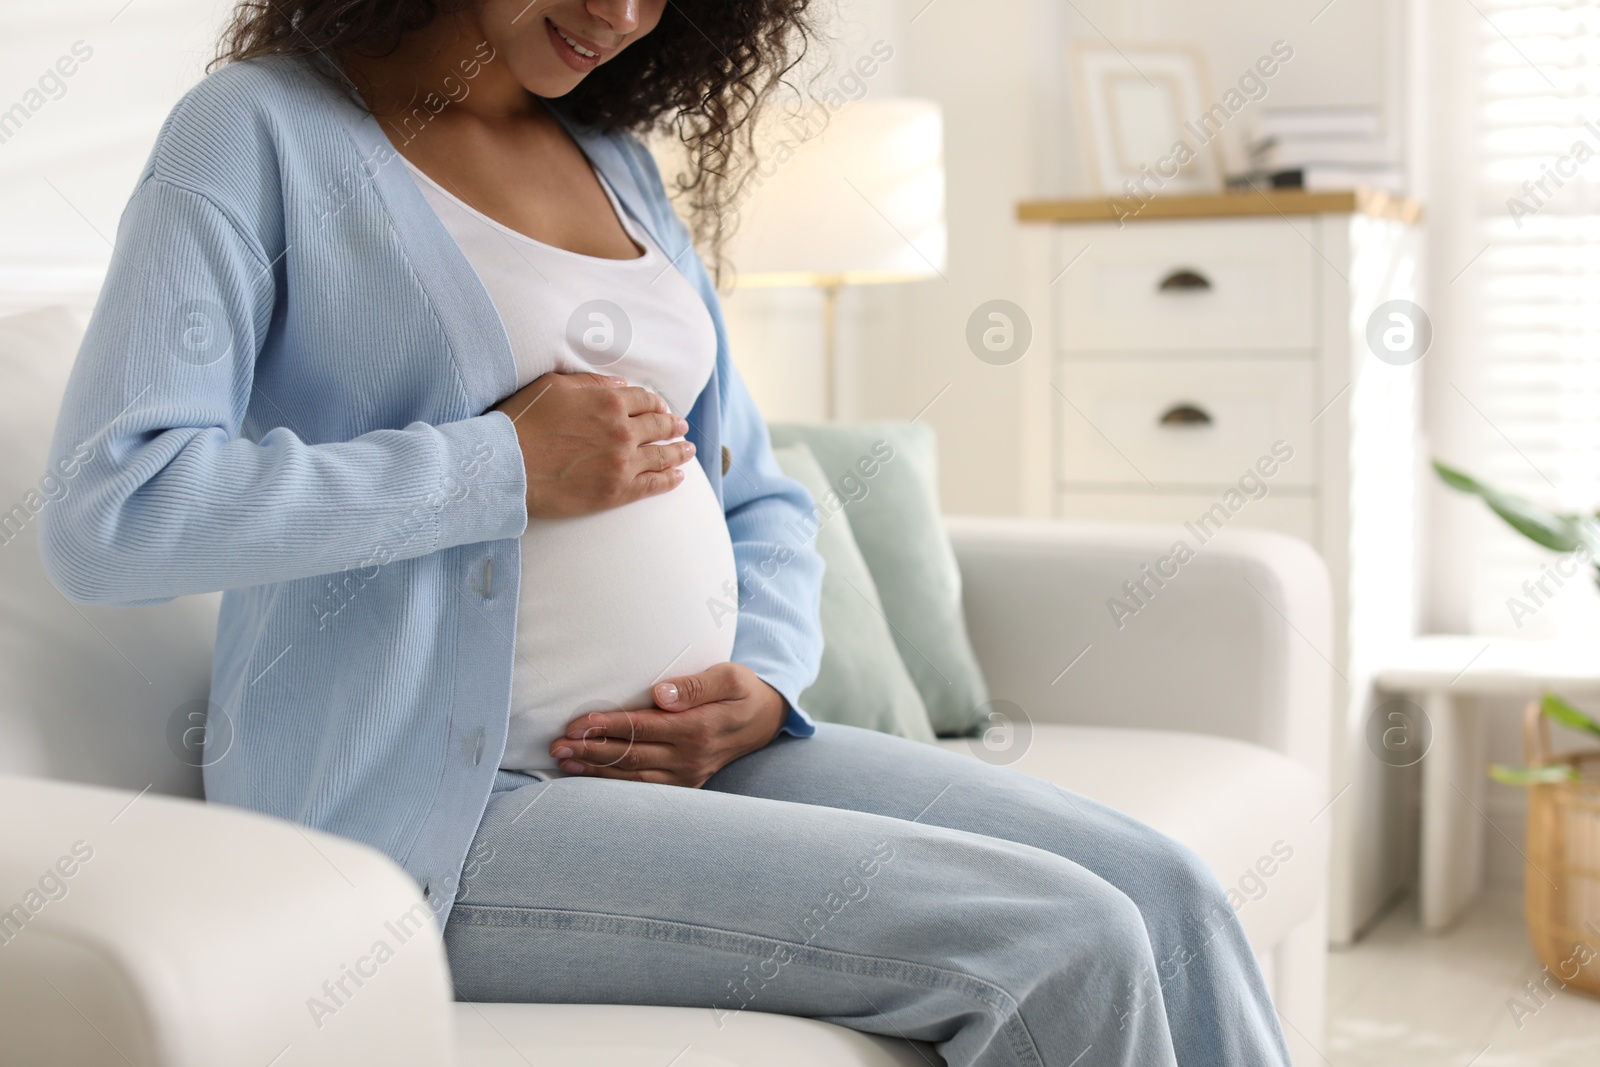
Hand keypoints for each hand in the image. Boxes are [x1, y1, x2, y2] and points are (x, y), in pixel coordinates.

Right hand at [491, 371, 694, 518]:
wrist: (506, 466)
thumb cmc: (522, 422)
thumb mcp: (554, 386)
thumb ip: (591, 382)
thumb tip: (620, 384)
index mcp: (608, 401)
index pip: (644, 400)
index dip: (656, 404)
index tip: (662, 409)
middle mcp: (622, 430)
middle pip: (658, 427)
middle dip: (672, 426)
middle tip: (681, 427)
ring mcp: (622, 463)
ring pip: (662, 456)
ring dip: (679, 452)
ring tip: (688, 450)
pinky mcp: (616, 492)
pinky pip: (652, 485)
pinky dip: (669, 480)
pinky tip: (678, 478)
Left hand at [549, 663, 787, 786]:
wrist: (765, 721)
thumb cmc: (743, 691)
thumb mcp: (729, 677)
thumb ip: (695, 685)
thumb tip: (660, 694)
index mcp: (698, 728)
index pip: (641, 728)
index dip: (606, 726)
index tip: (576, 723)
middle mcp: (690, 757)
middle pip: (630, 756)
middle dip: (590, 750)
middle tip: (556, 745)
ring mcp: (687, 775)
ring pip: (632, 777)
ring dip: (595, 769)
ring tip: (564, 760)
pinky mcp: (685, 783)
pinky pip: (643, 787)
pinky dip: (614, 784)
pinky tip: (590, 776)